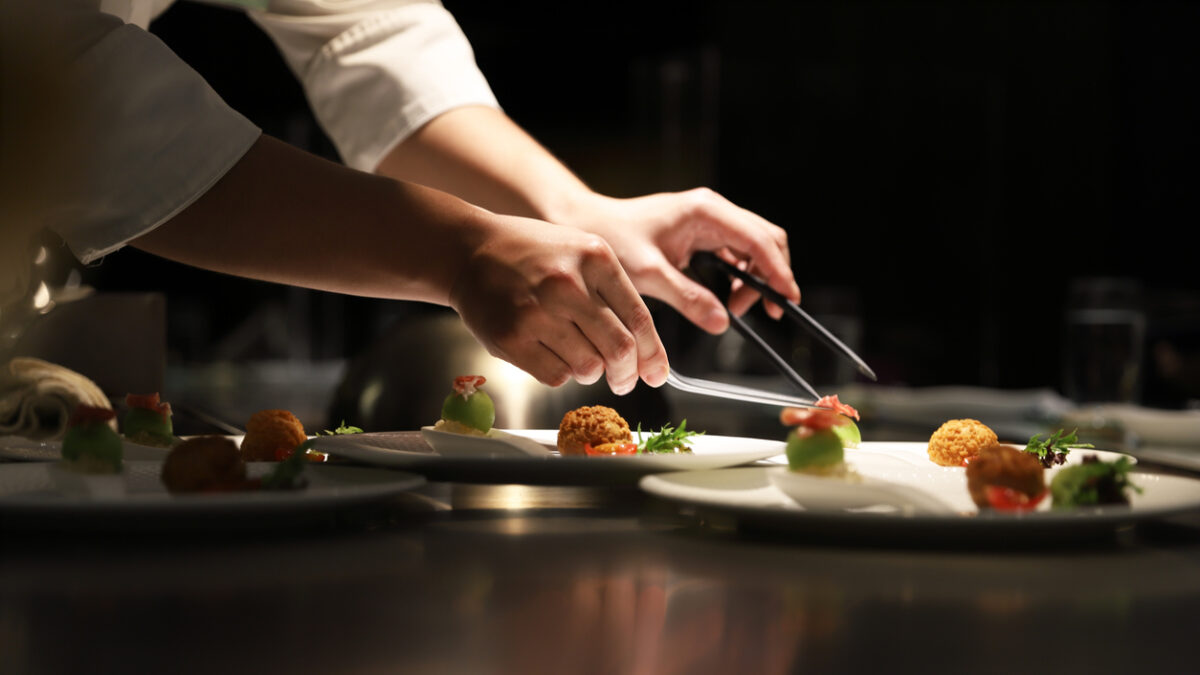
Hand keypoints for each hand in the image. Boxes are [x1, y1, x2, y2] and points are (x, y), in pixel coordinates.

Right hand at [448, 216, 668, 393]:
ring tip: (579, 359)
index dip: (652, 355)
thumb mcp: (580, 253)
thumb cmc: (531, 255)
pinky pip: (556, 376)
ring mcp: (538, 312)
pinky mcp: (511, 337)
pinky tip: (551, 354)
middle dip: (626, 375)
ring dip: (590, 373)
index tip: (656, 374)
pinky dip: (560, 374)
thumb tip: (644, 350)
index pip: (639, 320)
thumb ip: (612, 293)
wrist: (470, 251)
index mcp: (595, 258)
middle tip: (623, 381)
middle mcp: (568, 284)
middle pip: (619, 349)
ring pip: (588, 367)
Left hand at [560, 188, 799, 333]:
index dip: (778, 271)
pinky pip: (736, 252)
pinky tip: (727, 298)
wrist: (587, 225)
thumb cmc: (612, 241)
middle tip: (764, 311)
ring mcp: (710, 220)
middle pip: (765, 239)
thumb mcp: (649, 275)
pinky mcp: (703, 233)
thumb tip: (722, 322)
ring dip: (755, 278)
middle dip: (771, 275)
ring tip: (738, 309)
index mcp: (705, 212)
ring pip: (754, 247)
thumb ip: (688, 298)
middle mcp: (713, 210)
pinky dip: (740, 276)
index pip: (758, 239)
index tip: (785, 300)